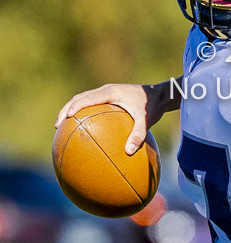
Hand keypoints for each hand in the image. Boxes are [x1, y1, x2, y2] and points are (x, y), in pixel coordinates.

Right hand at [54, 79, 180, 154]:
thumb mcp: (147, 120)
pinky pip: (93, 105)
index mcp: (111, 92)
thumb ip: (138, 135)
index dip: (74, 107)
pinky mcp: (110, 98)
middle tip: (57, 125)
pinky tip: (84, 129)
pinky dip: (84, 113)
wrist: (161, 94)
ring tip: (63, 127)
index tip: (65, 118)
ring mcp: (107, 93)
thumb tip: (129, 152)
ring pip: (84, 99)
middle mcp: (107, 90)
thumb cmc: (153, 106)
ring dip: (72, 110)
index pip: (87, 98)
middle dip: (66, 110)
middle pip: (80, 98)